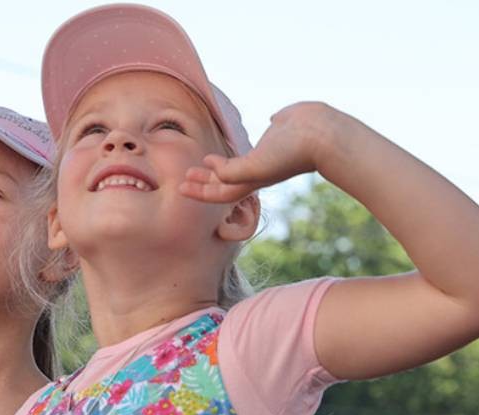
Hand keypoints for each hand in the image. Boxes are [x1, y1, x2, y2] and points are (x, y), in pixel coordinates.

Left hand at [179, 102, 336, 202]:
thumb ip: (233, 171)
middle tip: (186, 175)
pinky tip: (234, 141)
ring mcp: (266, 152)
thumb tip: (212, 169)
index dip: (200, 191)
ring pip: (237, 163)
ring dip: (219, 164)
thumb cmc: (290, 153)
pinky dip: (241, 145)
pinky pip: (253, 143)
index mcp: (251, 179)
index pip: (220, 192)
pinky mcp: (275, 133)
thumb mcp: (257, 166)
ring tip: (204, 160)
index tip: (181, 186)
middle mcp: (258, 169)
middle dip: (205, 181)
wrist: (322, 133)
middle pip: (226, 181)